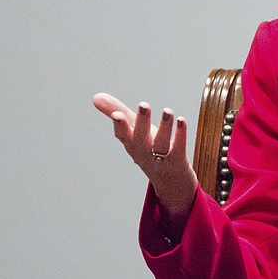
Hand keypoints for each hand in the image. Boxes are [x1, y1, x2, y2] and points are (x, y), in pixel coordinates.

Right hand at [93, 93, 197, 219]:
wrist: (170, 182)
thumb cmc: (150, 150)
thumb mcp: (133, 132)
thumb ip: (117, 113)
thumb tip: (96, 96)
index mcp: (131, 144)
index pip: (123, 136)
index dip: (120, 126)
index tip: (117, 114)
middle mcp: (144, 152)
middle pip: (141, 138)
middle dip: (142, 122)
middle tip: (144, 105)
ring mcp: (160, 159)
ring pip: (161, 144)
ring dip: (164, 127)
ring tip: (168, 111)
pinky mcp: (177, 161)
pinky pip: (178, 147)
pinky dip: (180, 135)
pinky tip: (181, 121)